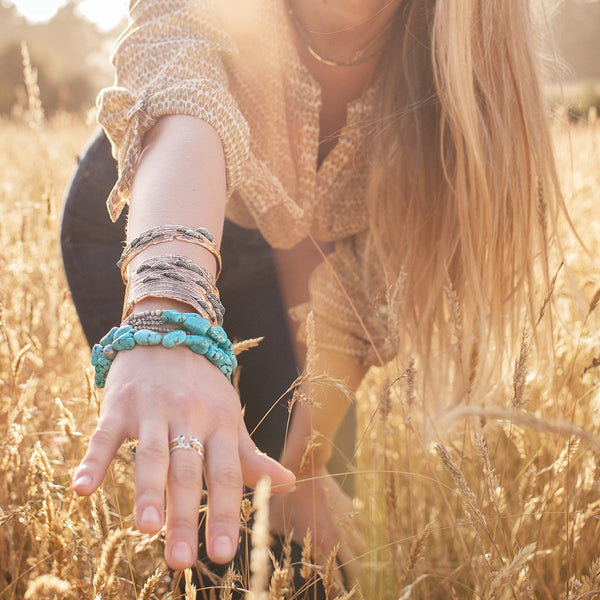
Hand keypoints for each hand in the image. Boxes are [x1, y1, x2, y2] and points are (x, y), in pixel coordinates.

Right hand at [72, 345, 294, 568]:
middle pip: (187, 471)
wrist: (169, 331)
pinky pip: (105, 434)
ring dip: (148, 491)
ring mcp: (153, 409)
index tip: (221, 554)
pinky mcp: (120, 404)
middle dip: (184, 516)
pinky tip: (81, 490)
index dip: (223, 512)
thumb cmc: (203, 386)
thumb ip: (252, 456)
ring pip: (151, 453)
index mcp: (220, 422)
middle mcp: (189, 416)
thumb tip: (290, 484)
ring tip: (147, 529)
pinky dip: (93, 460)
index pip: (225, 473)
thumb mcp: (230, 417)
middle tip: (181, 562)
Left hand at [269, 463, 365, 587]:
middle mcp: (341, 538)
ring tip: (346, 563)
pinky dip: (357, 536)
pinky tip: (347, 536)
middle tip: (343, 587)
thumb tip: (257, 557)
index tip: (334, 599)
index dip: (339, 595)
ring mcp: (350, 523)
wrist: (306, 468)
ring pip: (362, 551)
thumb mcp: (273, 524)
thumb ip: (271, 544)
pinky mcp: (353, 510)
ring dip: (355, 558)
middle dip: (351, 582)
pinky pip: (361, 531)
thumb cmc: (285, 498)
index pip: (339, 583)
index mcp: (323, 546)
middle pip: (356, 572)